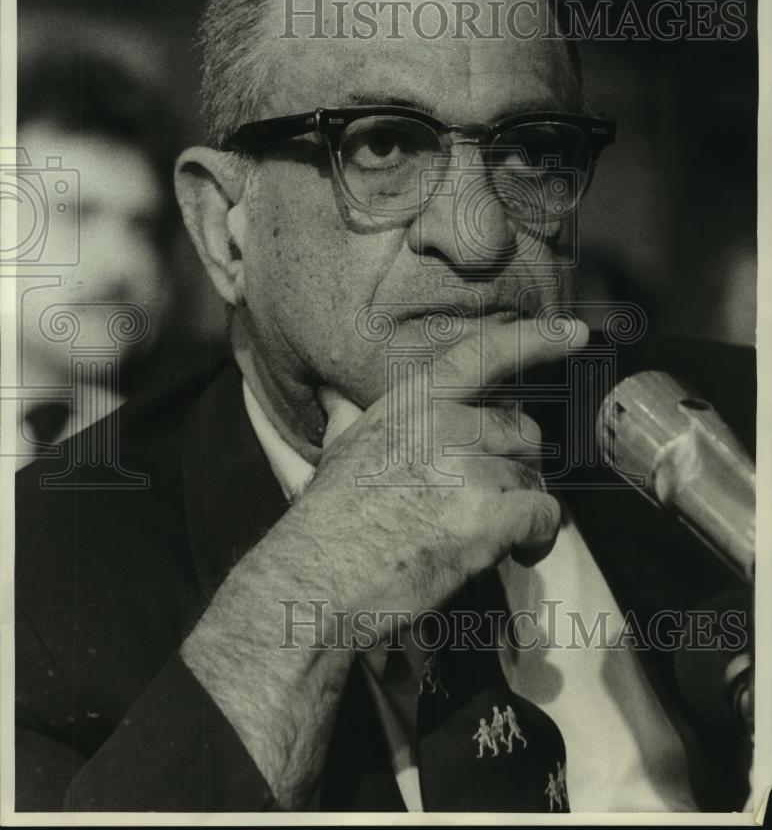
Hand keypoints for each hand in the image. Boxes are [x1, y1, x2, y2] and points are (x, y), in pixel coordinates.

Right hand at [182, 315, 585, 806]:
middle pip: (520, 430)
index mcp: (410, 403)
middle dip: (515, 466)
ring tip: (488, 535)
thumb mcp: (339, 450)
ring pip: (530, 477)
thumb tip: (339, 400)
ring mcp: (466, 466)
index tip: (576, 333)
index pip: (482, 355)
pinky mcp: (486, 515)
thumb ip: (354, 418)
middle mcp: (442, 423)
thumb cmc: (326, 523)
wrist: (318, 580)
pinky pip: (542, 514)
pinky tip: (519, 553)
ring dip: (520, 507)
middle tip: (488, 500)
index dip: (535, 339)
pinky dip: (539, 537)